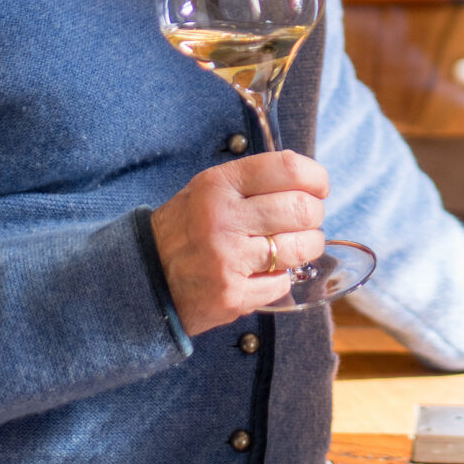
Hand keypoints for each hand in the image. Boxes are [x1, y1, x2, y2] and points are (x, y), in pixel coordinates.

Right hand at [149, 151, 329, 335]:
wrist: (144, 279)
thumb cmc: (186, 229)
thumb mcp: (208, 190)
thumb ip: (253, 182)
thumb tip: (308, 182)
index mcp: (218, 185)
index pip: (287, 169)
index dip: (315, 177)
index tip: (319, 187)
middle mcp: (223, 218)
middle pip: (302, 209)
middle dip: (314, 215)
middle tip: (306, 221)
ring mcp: (228, 259)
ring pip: (301, 247)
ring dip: (307, 247)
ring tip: (294, 246)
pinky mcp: (233, 294)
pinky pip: (283, 282)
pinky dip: (281, 278)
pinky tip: (264, 272)